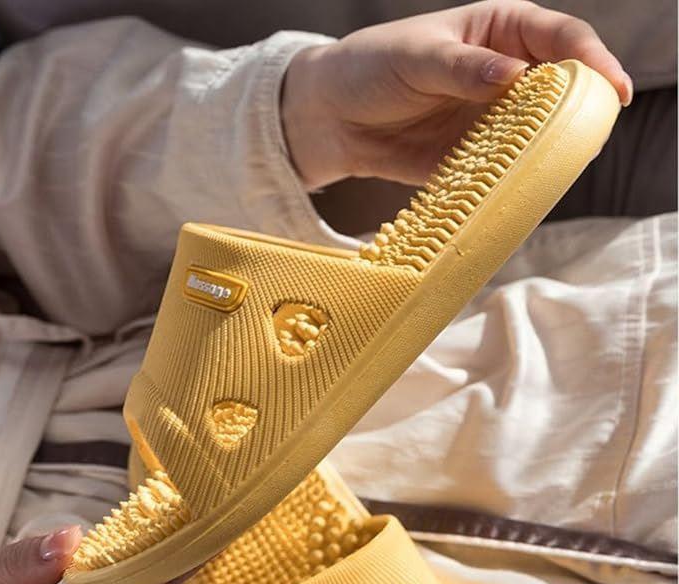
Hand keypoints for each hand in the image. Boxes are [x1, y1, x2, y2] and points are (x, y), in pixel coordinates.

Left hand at [282, 0, 631, 189]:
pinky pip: (502, 172)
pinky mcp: (471, 161)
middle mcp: (505, 78)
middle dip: (581, 111)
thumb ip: (463, 67)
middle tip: (592, 135)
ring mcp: (490, 122)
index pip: (560, 39)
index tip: (610, 89)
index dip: (592, 60)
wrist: (332, 117)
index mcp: (500, 32)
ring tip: (558, 167)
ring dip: (549, 153)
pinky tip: (519, 190)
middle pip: (561, 92)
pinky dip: (513, 182)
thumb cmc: (372, 67)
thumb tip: (513, 75)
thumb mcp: (416, 56)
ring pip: (537, 137)